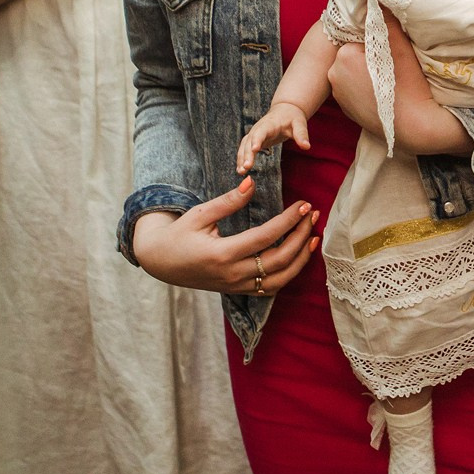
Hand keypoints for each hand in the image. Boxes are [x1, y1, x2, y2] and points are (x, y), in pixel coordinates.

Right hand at [127, 178, 317, 295]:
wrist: (160, 262)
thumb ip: (228, 201)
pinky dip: (290, 272)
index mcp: (221, 254)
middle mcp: (232, 274)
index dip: (287, 222)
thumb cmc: (179, 234)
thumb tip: (252, 183)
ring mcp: (237, 286)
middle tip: (312, 215)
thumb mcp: (200, 214)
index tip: (303, 205)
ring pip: (280, 279)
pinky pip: (272, 287)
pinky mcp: (239, 290)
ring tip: (313, 235)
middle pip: (278, 260)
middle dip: (300, 236)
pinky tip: (300, 255)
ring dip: (301, 258)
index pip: (264, 238)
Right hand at [238, 101, 311, 173]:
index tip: (254, 149)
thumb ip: (301, 134)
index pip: (261, 132)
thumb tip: (306, 147)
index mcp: (269, 124)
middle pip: (249, 141)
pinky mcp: (253, 140)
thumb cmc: (293, 117)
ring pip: (244, 146)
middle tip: (246, 167)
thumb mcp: (299, 124)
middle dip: (247, 154)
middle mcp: (258, 128)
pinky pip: (244, 149)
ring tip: (241, 172)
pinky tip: (241, 170)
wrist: (285, 110)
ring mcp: (254, 134)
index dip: (257, 140)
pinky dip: (241, 158)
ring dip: (241, 158)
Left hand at [327, 14, 472, 154]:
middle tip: (393, 64)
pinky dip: (366, 87)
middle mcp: (334, 74)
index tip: (392, 49)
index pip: (360, 36)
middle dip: (370, 54)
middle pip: (354, 53)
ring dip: (368, 70)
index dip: (377, 40)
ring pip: (354, 71)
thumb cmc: (408, 84)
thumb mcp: (399, 45)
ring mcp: (338, 95)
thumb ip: (385, 19)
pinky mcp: (345, 109)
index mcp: (344, 55)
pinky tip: (384, 92)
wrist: (413, 125)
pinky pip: (354, 88)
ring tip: (389, 79)